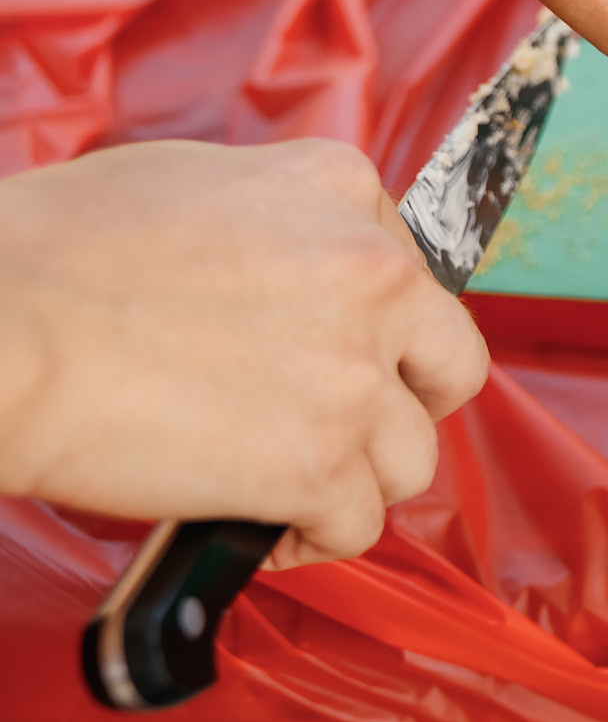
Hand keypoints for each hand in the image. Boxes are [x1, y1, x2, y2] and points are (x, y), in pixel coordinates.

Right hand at [0, 140, 486, 567]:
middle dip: (406, 401)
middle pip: (449, 360)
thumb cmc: (51, 253)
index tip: (334, 350)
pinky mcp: (318, 462)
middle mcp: (373, 275)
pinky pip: (357, 523)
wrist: (1, 324)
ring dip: (358, 477)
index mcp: (339, 187)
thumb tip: (275, 267)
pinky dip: (313, 539)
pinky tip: (265, 530)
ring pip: (413, 453)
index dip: (373, 323)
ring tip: (294, 485)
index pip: (408, 266)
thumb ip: (268, 219)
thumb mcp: (188, 182)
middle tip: (346, 424)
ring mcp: (354, 373)